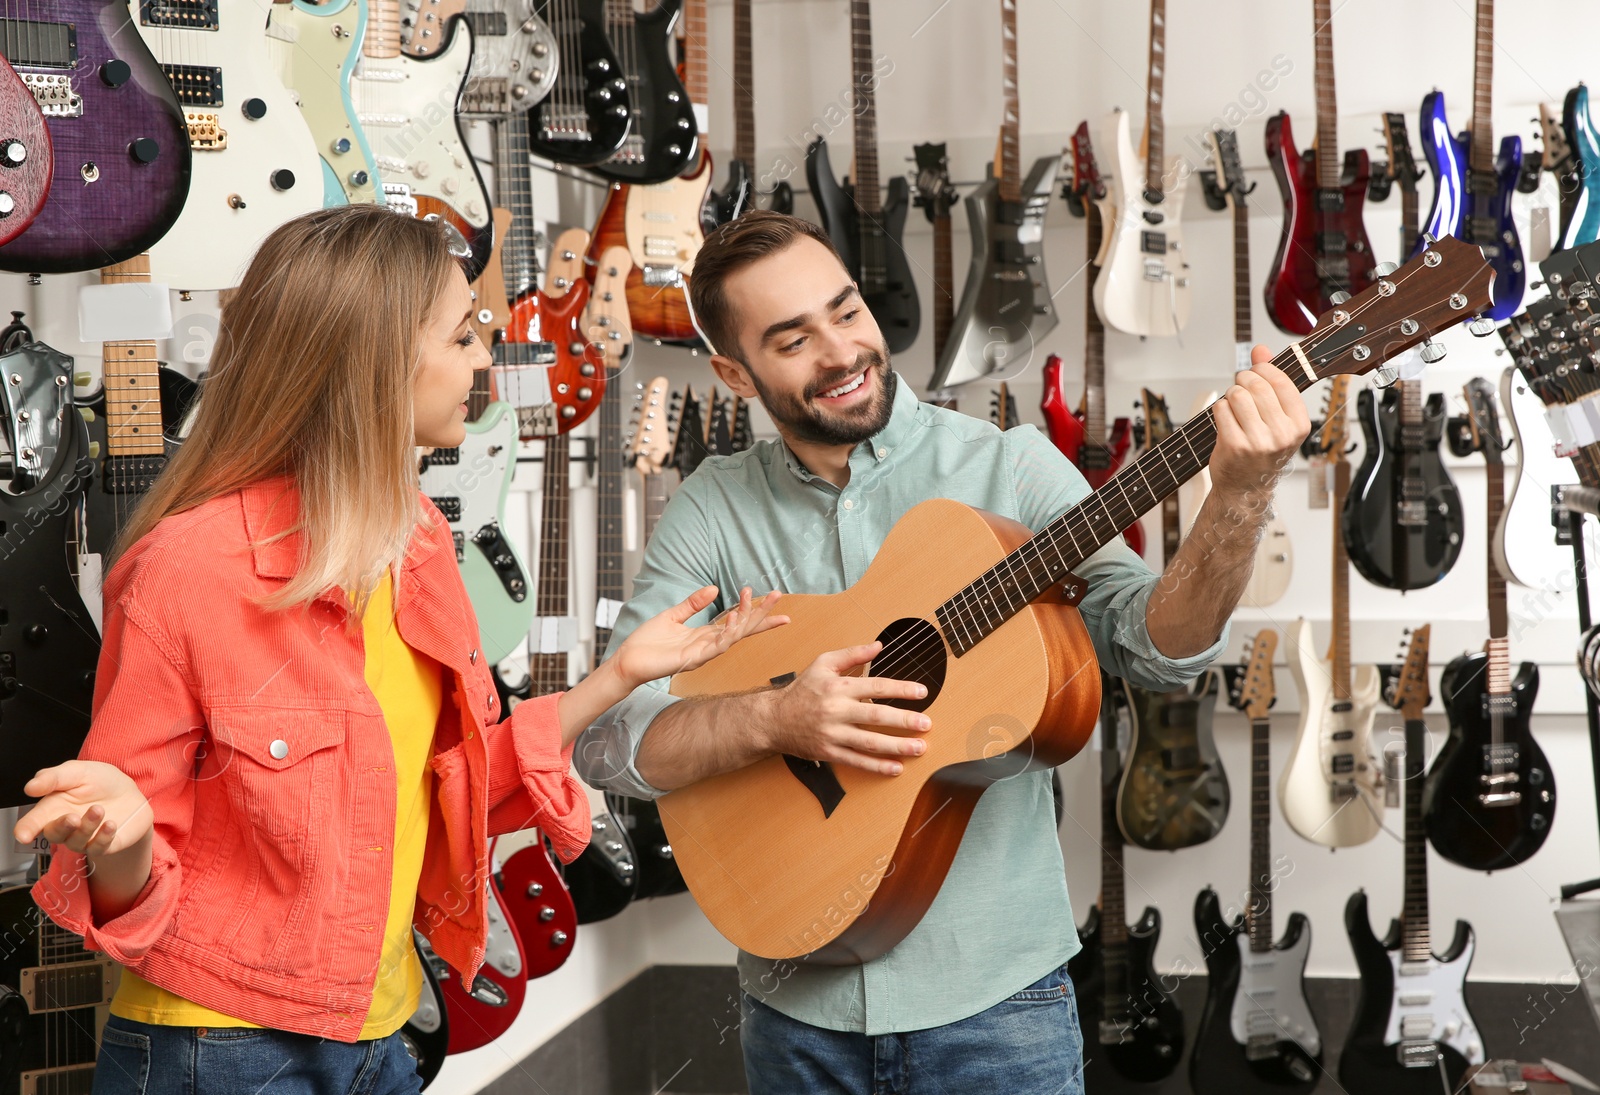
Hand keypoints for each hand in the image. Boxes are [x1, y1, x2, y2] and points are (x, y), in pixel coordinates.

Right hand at [14, 760, 152, 857]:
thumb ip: (53, 778)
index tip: (23, 835)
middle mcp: (65, 826)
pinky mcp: (104, 845)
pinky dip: (104, 837)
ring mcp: (84, 838)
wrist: (131, 791)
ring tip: (99, 809)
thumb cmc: (99, 782)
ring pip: (77, 842)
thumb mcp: (77, 772)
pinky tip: (111, 824)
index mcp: (52, 808)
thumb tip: (30, 787)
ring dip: (87, 826)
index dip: (25, 830)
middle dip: (61, 827)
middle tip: (73, 817)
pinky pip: (99, 848)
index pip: (32, 823)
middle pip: (53, 835)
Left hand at [611, 585, 788, 688]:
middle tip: (779, 595)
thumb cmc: (647, 642)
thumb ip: (693, 604)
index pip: (738, 623)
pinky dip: (727, 634)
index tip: (775, 599)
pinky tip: (734, 619)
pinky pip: (717, 646)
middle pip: (743, 628)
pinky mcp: (693, 659)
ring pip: (734, 636)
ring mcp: (703, 653)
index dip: (757, 612)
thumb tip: (714, 589)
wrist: (628, 660)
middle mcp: (709, 645)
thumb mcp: (673, 616)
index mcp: (705, 634)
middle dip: (762, 613)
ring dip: (746, 619)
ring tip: (753, 599)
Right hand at [763, 641, 931, 775]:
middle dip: (904, 720)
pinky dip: (877, 766)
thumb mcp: (822, 664)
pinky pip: (856, 761)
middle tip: (926, 724)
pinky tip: (896, 768)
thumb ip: (852, 654)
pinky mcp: (828, 752)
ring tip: (919, 748)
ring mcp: (832, 733)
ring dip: (897, 746)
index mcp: (837, 686)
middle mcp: (836, 710)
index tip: (921, 692)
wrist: (773, 719)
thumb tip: (878, 646)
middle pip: (875, 715)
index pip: (875, 685)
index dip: (900, 689)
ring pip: (869, 741)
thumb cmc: (801, 690)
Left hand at [1209, 346, 1310, 501]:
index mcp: (1299, 425)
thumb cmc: (1263, 450)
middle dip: (1244, 379)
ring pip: (1237, 395)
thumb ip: (1272, 381)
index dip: (1264, 369)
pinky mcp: (1234, 445)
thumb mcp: (1277, 418)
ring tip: (1234, 404)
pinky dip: (1220, 408)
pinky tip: (1225, 418)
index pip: (1281, 382)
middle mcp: (1282, 434)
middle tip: (1240, 385)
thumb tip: (1261, 349)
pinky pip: (1221, 409)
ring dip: (1231, 394)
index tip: (1257, 370)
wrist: (1246, 487)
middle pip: (1256, 386)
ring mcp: (1258, 442)